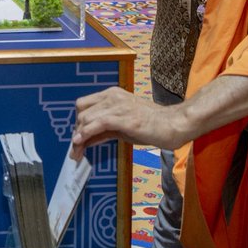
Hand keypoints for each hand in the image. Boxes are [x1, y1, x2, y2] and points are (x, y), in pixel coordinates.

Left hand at [70, 87, 187, 159]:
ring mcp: (117, 105)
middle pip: (81, 111)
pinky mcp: (122, 117)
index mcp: (112, 94)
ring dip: (78, 137)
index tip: (77, 139)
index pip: (84, 105)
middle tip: (75, 150)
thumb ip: (105, 129)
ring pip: (86, 118)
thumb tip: (87, 138)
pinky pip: (97, 124)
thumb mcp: (123, 126)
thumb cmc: (152, 125)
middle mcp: (112, 96)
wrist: (173, 124)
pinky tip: (80, 144)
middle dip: (76, 131)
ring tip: (76, 152)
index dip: (78, 123)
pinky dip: (86, 134)